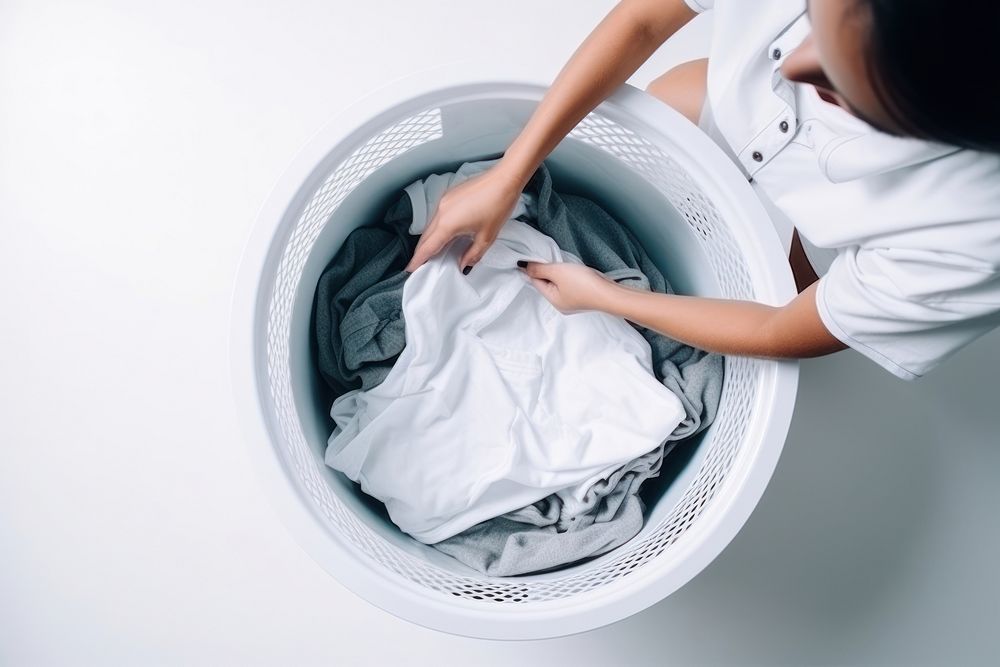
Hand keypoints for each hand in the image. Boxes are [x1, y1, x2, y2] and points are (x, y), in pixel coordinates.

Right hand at [404, 163, 525, 273]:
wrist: (504, 179)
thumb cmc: (498, 205)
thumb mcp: (487, 237)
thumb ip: (473, 255)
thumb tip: (463, 265)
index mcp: (448, 224)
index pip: (428, 246)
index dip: (418, 260)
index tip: (410, 269)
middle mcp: (441, 211)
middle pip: (425, 237)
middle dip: (421, 252)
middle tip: (420, 265)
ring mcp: (444, 201)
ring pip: (430, 226)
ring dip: (429, 240)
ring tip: (432, 253)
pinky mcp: (449, 196)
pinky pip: (437, 216)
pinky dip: (437, 228)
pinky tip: (444, 235)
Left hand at [518, 261, 618, 313]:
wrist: (611, 294)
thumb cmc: (585, 284)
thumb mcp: (558, 272)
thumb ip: (540, 269)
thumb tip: (525, 267)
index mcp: (553, 300)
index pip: (536, 282)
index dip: (532, 269)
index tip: (529, 258)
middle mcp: (562, 304)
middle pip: (548, 284)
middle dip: (546, 271)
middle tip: (547, 258)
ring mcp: (574, 302)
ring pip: (560, 284)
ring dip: (559, 273)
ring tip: (563, 265)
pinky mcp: (585, 297)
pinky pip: (571, 285)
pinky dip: (570, 277)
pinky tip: (575, 272)